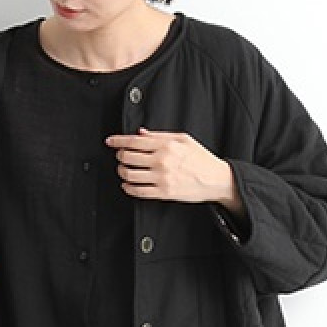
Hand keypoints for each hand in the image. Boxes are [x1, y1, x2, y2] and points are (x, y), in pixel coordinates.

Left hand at [104, 126, 234, 205]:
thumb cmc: (201, 159)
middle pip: (128, 157)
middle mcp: (162, 161)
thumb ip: (160, 136)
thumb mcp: (183, 139)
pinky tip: (128, 185)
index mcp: (166, 145)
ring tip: (123, 170)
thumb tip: (141, 134)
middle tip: (120, 156)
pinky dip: (128, 188)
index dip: (118, 141)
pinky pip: (138, 191)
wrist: (216, 180)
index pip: (134, 141)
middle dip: (120, 156)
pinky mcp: (163, 193)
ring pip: (130, 175)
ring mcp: (162, 178)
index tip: (110, 141)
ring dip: (122, 172)